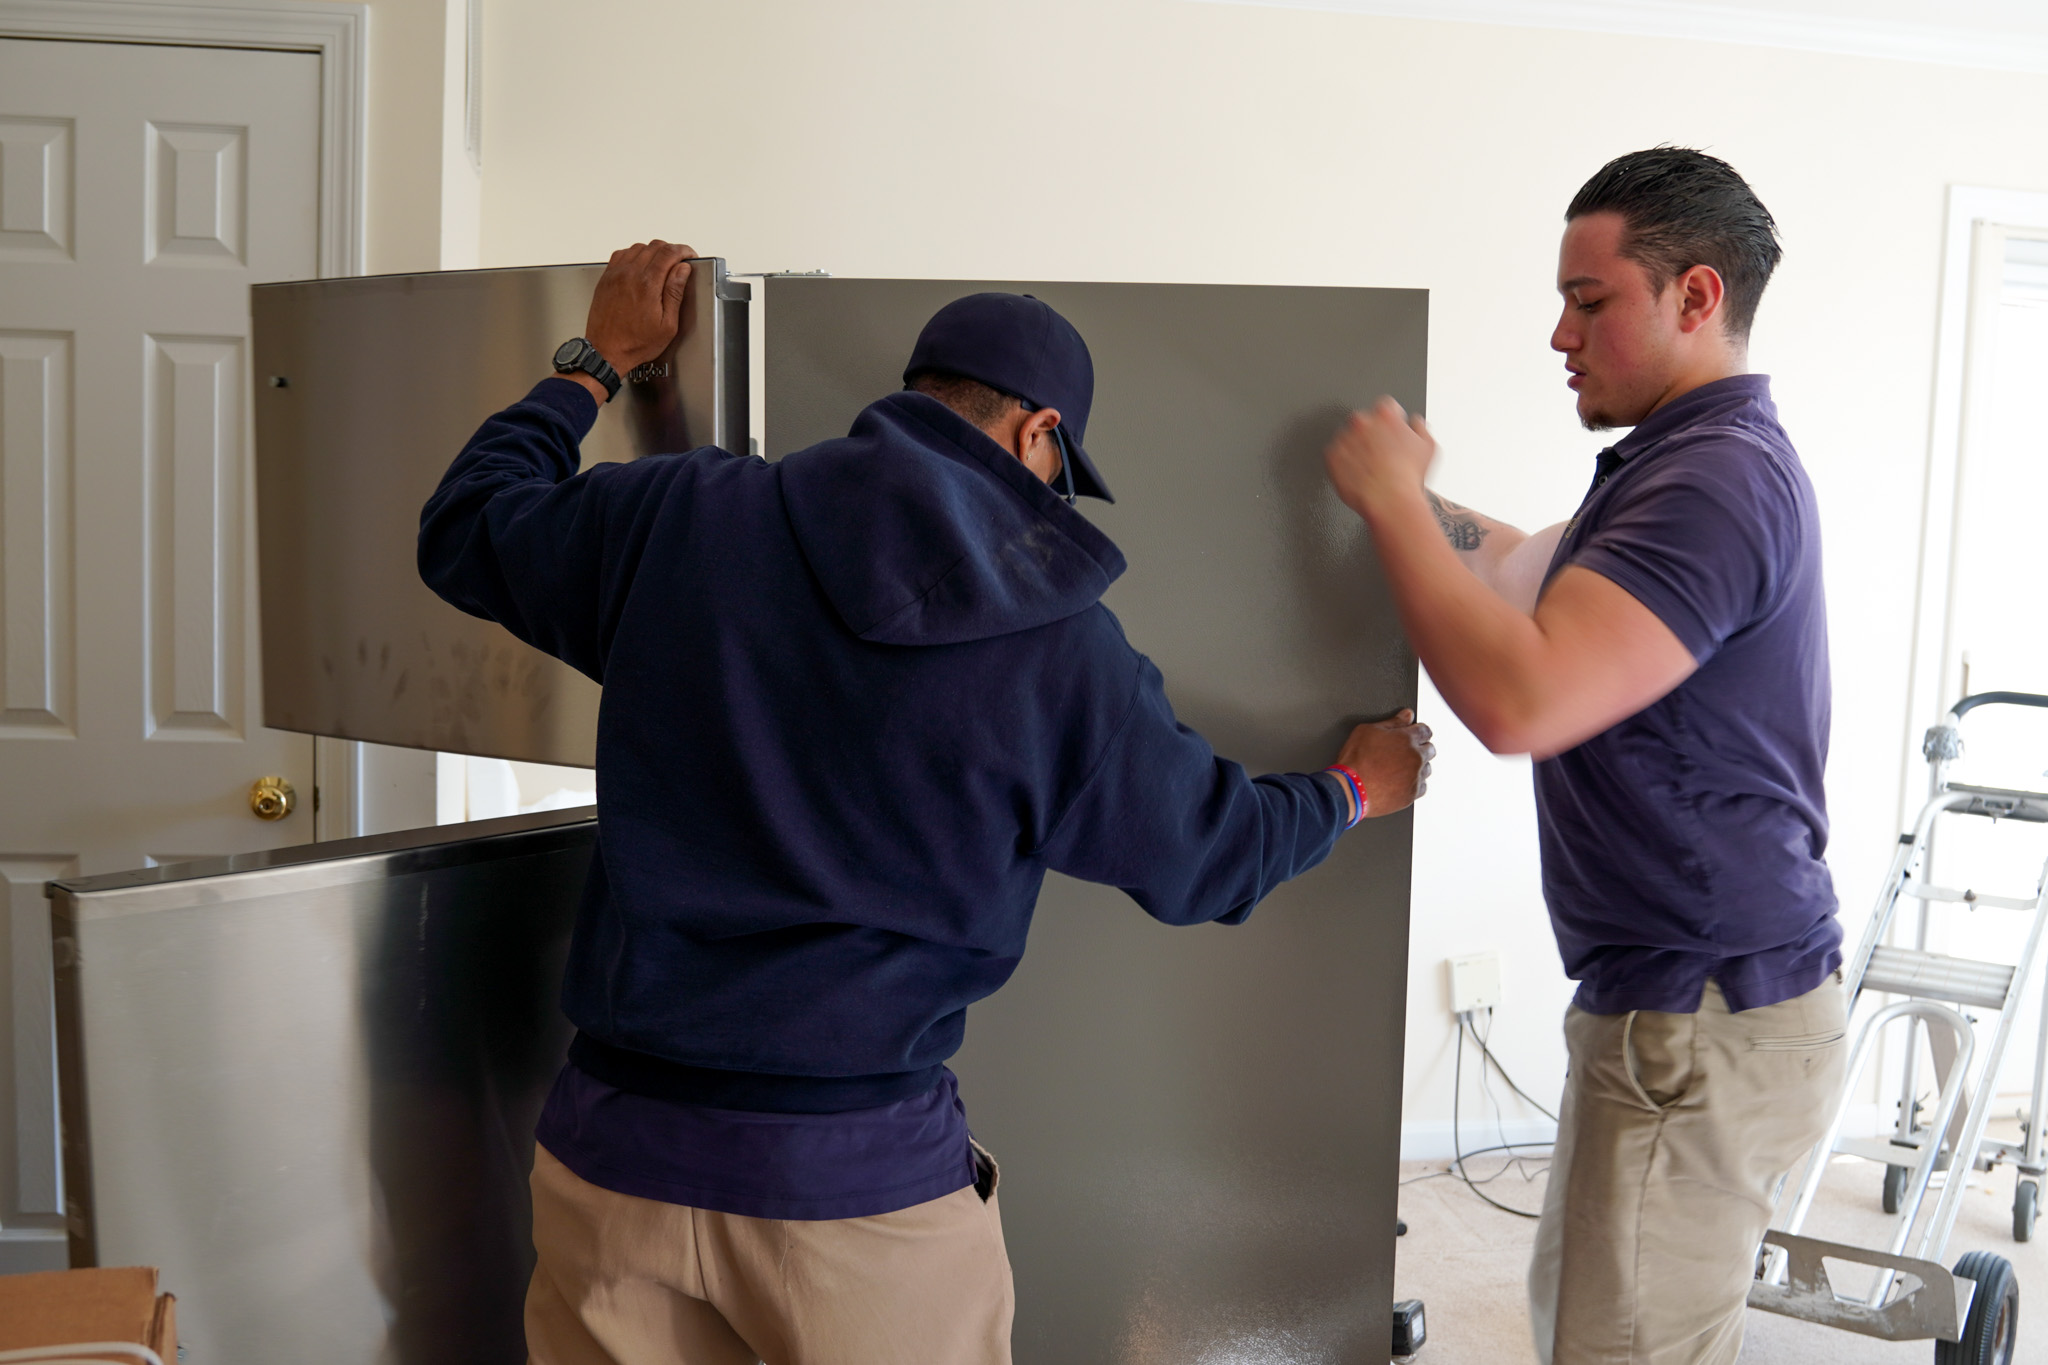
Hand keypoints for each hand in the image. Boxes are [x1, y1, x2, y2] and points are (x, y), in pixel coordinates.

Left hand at [584, 240, 695, 375]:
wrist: (607, 351)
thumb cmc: (635, 342)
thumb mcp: (667, 324)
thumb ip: (675, 292)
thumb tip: (683, 270)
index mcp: (647, 284)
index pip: (668, 252)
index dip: (683, 250)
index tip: (689, 256)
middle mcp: (629, 274)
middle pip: (654, 246)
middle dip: (671, 250)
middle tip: (678, 261)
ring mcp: (615, 274)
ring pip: (637, 247)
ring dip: (652, 251)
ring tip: (661, 264)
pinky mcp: (606, 278)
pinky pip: (621, 254)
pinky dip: (634, 254)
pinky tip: (640, 265)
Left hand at [1323, 397, 1436, 518]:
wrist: (1389, 500)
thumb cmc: (1408, 476)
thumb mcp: (1429, 446)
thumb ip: (1420, 427)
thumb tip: (1415, 422)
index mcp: (1385, 415)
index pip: (1385, 406)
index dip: (1391, 420)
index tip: (1390, 431)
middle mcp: (1361, 422)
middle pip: (1364, 421)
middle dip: (1371, 433)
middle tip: (1380, 453)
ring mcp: (1344, 438)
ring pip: (1349, 438)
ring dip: (1356, 447)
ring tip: (1370, 467)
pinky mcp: (1331, 456)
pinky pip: (1336, 455)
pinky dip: (1345, 462)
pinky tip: (1359, 473)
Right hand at [1332, 709, 1434, 819]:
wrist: (1350, 790)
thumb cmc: (1355, 760)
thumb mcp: (1367, 731)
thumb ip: (1392, 722)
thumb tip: (1407, 715)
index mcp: (1406, 739)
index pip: (1425, 730)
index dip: (1419, 731)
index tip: (1414, 734)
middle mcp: (1415, 758)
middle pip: (1430, 750)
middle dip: (1420, 748)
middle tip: (1404, 752)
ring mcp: (1415, 778)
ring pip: (1427, 769)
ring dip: (1418, 767)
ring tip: (1400, 769)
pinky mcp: (1411, 795)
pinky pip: (1422, 787)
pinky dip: (1414, 784)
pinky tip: (1401, 782)